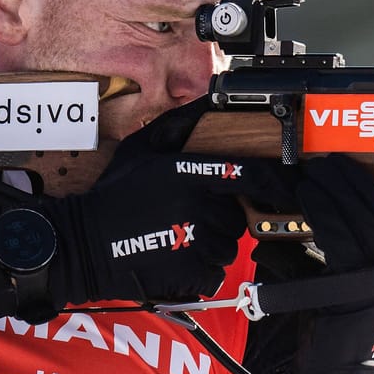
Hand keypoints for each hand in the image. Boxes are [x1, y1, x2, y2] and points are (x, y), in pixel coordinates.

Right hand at [47, 103, 293, 305]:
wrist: (86, 243)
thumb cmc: (115, 195)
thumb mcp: (143, 148)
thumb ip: (179, 124)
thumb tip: (208, 102)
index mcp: (189, 173)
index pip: (250, 174)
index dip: (277, 181)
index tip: (288, 187)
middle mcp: (198, 205)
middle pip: (237, 213)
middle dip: (222, 215)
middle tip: (190, 215)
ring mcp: (198, 241)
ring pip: (229, 245)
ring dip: (212, 243)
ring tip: (178, 237)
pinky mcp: (194, 272)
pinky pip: (216, 271)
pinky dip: (202, 269)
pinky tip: (176, 257)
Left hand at [282, 156, 373, 373]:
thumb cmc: (342, 329)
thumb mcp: (351, 281)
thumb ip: (346, 248)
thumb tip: (320, 209)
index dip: (364, 186)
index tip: (343, 164)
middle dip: (347, 181)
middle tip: (322, 160)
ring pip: (358, 220)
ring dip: (332, 191)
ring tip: (311, 173)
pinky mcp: (364, 286)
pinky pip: (339, 240)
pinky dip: (321, 215)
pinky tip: (307, 197)